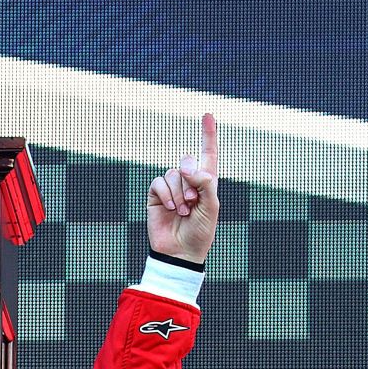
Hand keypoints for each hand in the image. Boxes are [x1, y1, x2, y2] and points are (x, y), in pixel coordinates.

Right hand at [147, 111, 221, 264]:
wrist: (180, 253)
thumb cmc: (200, 232)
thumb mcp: (212, 206)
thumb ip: (204, 182)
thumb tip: (185, 166)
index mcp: (207, 182)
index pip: (208, 154)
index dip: (208, 135)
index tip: (207, 115)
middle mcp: (188, 182)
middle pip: (187, 160)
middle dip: (190, 179)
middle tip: (193, 202)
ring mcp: (171, 188)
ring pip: (173, 173)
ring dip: (179, 194)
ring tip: (182, 212)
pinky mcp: (156, 195)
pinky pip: (158, 183)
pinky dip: (165, 195)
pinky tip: (170, 209)